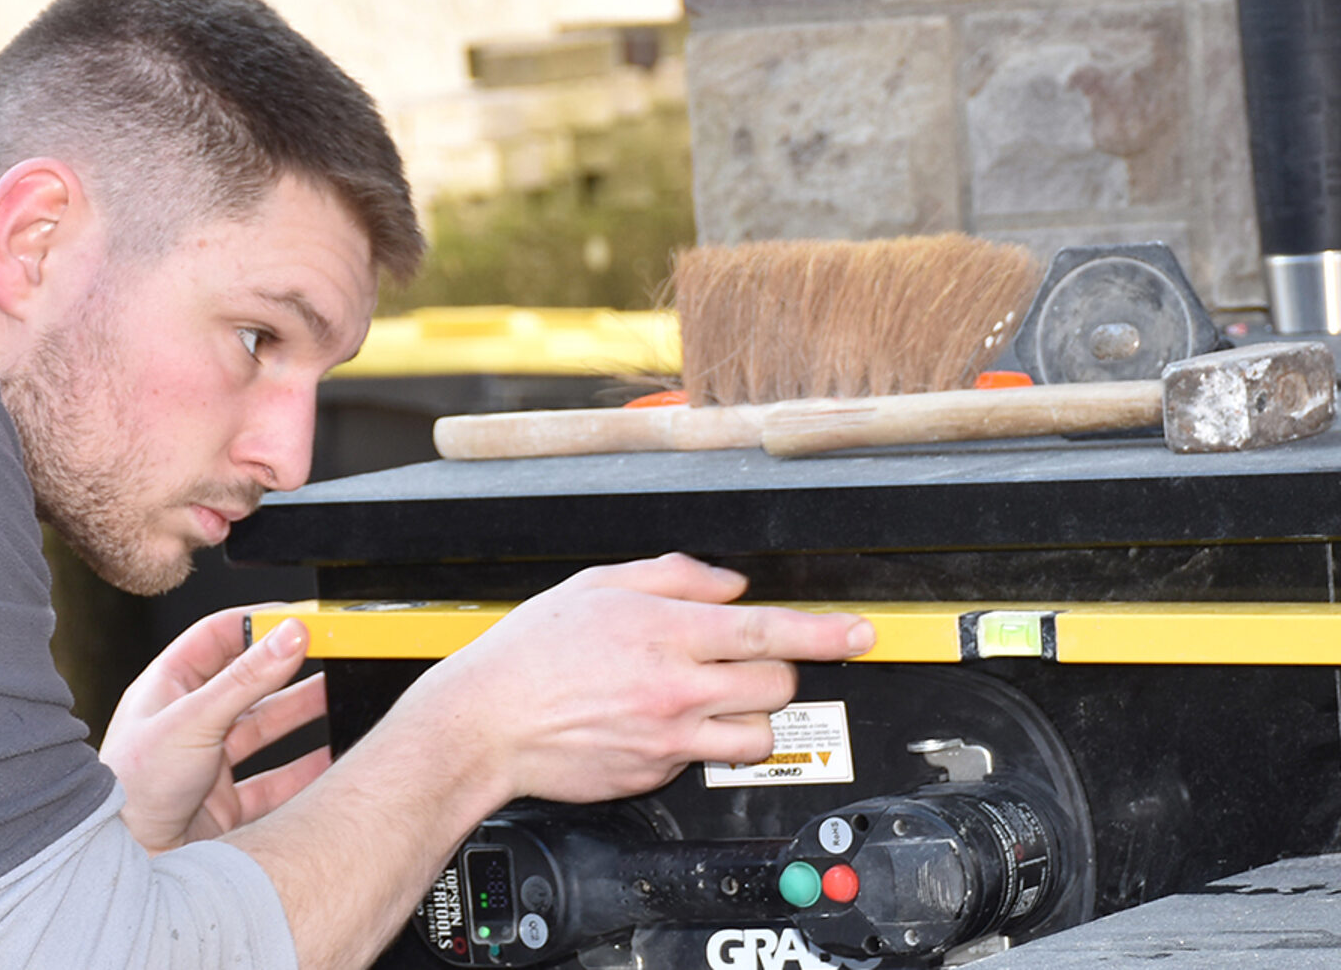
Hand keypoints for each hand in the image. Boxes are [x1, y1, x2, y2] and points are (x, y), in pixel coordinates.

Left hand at [98, 607, 329, 853]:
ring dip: (302, 712)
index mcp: (169, 687)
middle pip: (249, 681)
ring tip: (339, 695)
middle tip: (329, 651)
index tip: (300, 616)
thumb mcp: (193, 720)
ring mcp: (209, 762)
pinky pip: (275, 778)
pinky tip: (328, 758)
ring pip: (266, 727)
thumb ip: (247, 678)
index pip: (218, 637)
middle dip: (289, 667)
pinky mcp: (226, 802)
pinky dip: (304, 769)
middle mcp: (189, 721)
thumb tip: (290, 635)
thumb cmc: (132, 788)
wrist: (123, 864)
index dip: (259, 623)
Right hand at [404, 553, 873, 804]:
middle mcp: (676, 687)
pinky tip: (661, 720)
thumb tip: (728, 584)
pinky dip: (701, 740)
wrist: (486, 723)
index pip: (770, 630)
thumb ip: (674, 575)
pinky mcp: (656, 773)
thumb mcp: (597, 585)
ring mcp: (669, 737)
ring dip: (751, 714)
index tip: (861, 632)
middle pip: (778, 686)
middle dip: (777, 670)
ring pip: (757, 734)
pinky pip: (706, 758)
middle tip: (747, 660)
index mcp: (666, 632)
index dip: (827, 631)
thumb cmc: (532, 652)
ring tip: (714, 697)